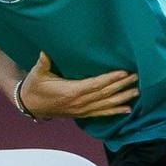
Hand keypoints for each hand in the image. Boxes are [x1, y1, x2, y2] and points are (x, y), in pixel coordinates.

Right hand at [18, 52, 138, 119]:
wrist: (29, 105)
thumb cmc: (34, 87)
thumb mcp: (37, 73)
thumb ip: (44, 62)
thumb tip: (46, 51)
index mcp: (71, 91)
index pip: (96, 84)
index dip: (111, 79)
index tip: (124, 72)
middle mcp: (79, 102)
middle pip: (105, 94)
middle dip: (122, 86)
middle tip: (136, 78)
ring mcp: (81, 110)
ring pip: (106, 105)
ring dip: (122, 98)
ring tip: (136, 92)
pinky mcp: (81, 114)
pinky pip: (101, 114)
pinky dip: (114, 111)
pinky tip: (127, 109)